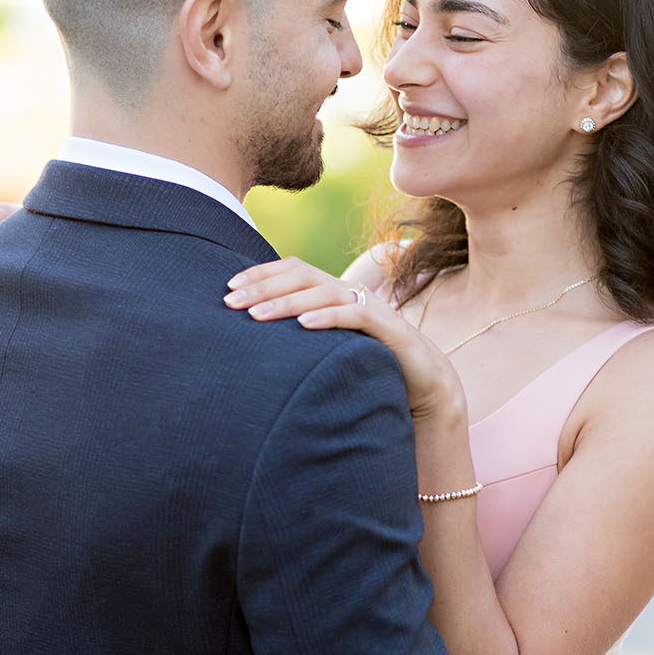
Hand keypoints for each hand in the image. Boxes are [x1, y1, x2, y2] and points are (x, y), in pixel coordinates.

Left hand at [225, 258, 465, 421]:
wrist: (425, 385)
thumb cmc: (369, 367)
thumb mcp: (329, 349)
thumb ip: (301, 339)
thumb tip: (255, 344)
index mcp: (334, 293)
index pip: (293, 269)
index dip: (260, 274)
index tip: (228, 288)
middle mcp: (349, 293)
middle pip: (302, 275)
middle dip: (263, 286)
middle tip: (231, 302)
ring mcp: (370, 306)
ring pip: (323, 292)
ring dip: (286, 302)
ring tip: (256, 316)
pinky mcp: (388, 327)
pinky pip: (355, 315)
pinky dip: (327, 317)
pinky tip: (303, 326)